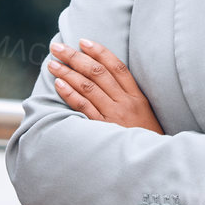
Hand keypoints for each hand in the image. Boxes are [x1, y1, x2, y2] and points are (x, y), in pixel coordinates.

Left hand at [47, 39, 161, 132]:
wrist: (151, 163)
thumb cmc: (144, 138)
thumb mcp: (143, 113)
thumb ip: (126, 96)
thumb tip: (101, 77)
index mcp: (137, 96)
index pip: (117, 67)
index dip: (99, 52)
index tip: (82, 41)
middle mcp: (126, 103)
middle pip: (98, 73)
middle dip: (76, 57)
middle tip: (58, 48)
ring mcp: (114, 116)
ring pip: (88, 87)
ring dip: (68, 73)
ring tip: (53, 64)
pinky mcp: (104, 130)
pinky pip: (84, 108)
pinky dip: (70, 94)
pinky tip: (59, 84)